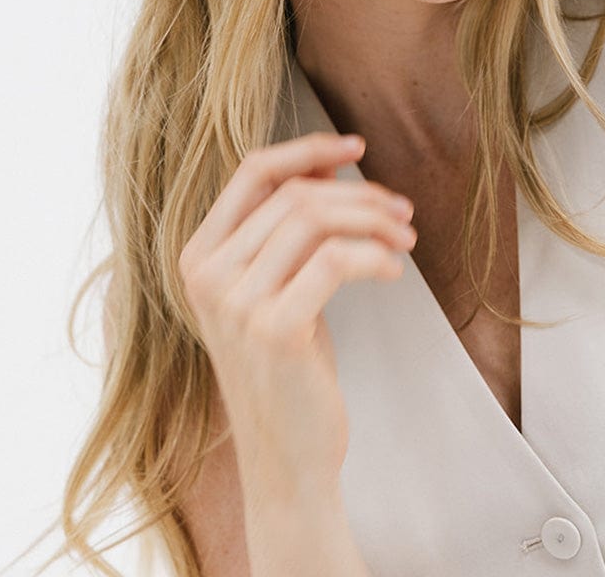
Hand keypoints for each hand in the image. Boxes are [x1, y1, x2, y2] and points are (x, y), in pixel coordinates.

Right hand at [178, 131, 416, 496]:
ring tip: (405, 239)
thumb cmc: (289, 367)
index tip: (357, 145)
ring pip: (314, 220)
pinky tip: (393, 272)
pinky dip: (374, 256)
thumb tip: (329, 161)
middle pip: (294, 193)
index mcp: (199, 255)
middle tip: (403, 211)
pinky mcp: (274, 329)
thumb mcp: (278, 288)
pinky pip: (334, 260)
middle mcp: (207, 275)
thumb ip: (287, 228)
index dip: (307, 149)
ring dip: (373, 221)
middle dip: (359, 193)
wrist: (287, 460)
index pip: (252, 171)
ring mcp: (236, 303)